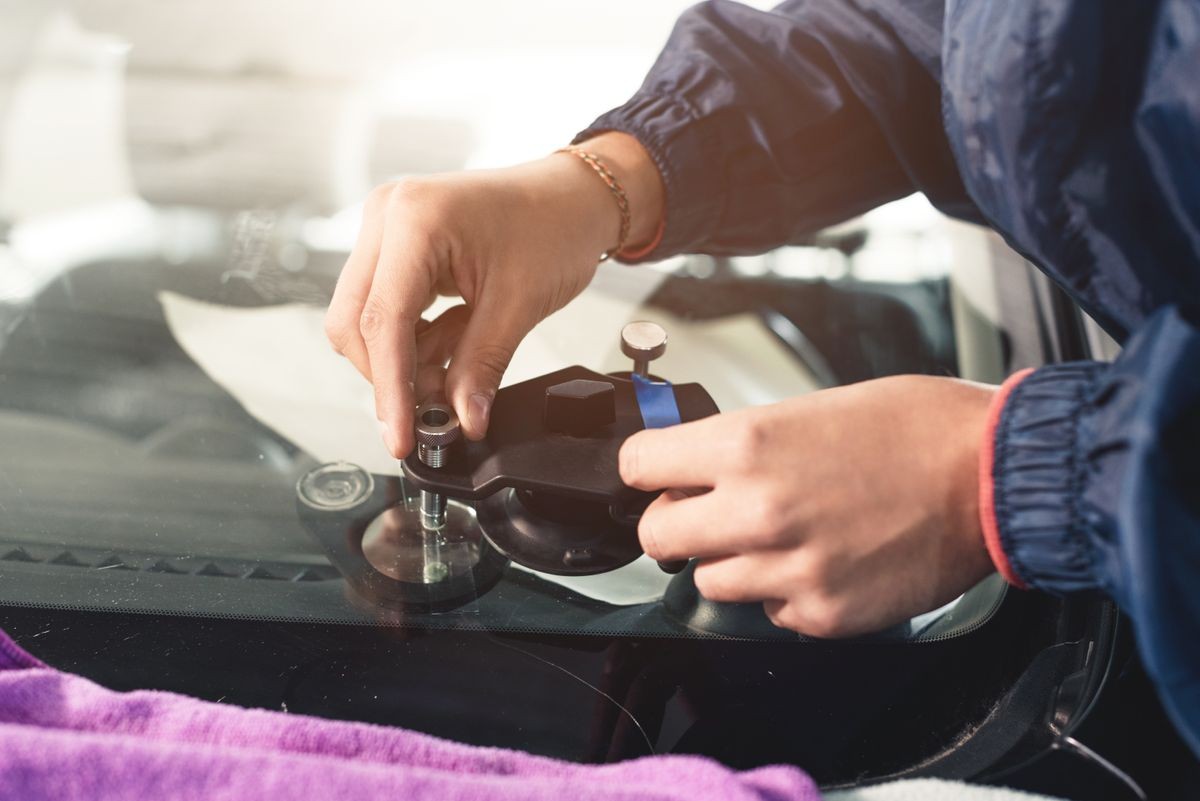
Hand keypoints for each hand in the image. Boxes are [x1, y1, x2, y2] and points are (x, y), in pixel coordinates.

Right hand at [325, 134, 663, 456]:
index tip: (401, 436)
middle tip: (433, 411)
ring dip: (402, 360)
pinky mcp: (395, 244)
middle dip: (390, 374)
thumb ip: (481, 366)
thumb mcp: (519, 305)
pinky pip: (384, 306)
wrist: (572, 196)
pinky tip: (449, 346)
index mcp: (415, 219)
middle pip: (354, 321)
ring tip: (452, 374)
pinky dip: (412, 340)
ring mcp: (386, 227)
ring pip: (364, 318)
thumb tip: (462, 420)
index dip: (390, 389)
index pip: (382, 321)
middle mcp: (387, 215)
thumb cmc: (554, 227)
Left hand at [620, 375, 997, 637]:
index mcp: (747, 445)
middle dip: (673, 523)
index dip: (647, 467)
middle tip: (703, 514)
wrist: (991, 474)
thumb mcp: (808, 408)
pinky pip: (770, 610)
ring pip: (709, 580)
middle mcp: (757, 510)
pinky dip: (786, 591)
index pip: (637, 465)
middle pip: (655, 534)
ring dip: (733, 560)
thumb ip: (740, 444)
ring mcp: (788, 569)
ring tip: (784, 534)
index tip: (657, 472)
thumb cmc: (912, 429)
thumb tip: (693, 465)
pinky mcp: (822, 613)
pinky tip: (823, 559)